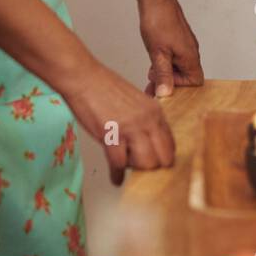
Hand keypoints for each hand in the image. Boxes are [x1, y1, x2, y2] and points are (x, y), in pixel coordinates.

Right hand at [64, 58, 176, 185]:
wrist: (84, 78)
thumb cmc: (105, 88)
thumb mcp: (136, 101)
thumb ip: (146, 120)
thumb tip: (148, 143)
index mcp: (155, 111)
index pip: (171, 143)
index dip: (163, 157)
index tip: (156, 163)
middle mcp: (147, 120)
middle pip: (163, 158)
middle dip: (152, 167)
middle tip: (139, 166)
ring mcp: (131, 128)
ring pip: (145, 163)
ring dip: (135, 169)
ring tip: (126, 165)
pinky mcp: (112, 135)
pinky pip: (119, 164)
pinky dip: (117, 174)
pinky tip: (115, 177)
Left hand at [138, 0, 204, 97]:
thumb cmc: (158, 22)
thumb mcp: (158, 54)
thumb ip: (163, 75)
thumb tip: (166, 94)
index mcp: (190, 56)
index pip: (195, 81)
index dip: (180, 86)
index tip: (164, 82)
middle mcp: (191, 50)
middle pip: (187, 75)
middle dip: (169, 80)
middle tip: (152, 82)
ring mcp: (185, 43)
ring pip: (180, 65)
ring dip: (166, 70)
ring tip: (151, 69)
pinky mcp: (179, 37)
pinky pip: (176, 55)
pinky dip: (165, 61)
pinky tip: (154, 57)